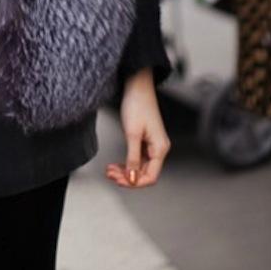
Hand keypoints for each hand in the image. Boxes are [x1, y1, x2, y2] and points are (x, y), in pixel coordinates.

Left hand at [106, 68, 170, 188]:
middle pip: (144, 173)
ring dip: (125, 171)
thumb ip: (132, 158)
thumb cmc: (137, 105)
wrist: (137, 87)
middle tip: (111, 175)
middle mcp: (158, 149)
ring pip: (139, 167)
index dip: (135, 182)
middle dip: (127, 177)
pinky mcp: (145, 141)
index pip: (151, 176)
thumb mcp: (132, 134)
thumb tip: (132, 178)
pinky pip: (137, 159)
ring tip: (110, 170)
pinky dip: (126, 163)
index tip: (119, 181)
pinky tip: (116, 165)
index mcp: (160, 148)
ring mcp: (152, 145)